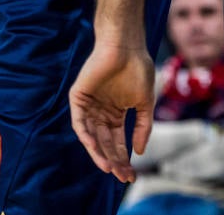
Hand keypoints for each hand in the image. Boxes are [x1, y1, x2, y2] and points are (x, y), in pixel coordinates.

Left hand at [68, 39, 155, 183]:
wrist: (126, 47)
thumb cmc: (138, 70)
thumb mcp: (144, 104)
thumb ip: (142, 128)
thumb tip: (140, 152)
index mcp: (116, 114)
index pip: (117, 142)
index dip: (123, 159)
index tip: (131, 175)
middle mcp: (101, 113)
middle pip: (105, 143)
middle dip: (113, 160)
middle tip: (121, 176)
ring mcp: (89, 106)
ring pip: (92, 137)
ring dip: (99, 154)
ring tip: (109, 168)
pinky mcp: (78, 98)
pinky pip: (80, 122)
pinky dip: (86, 137)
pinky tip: (96, 149)